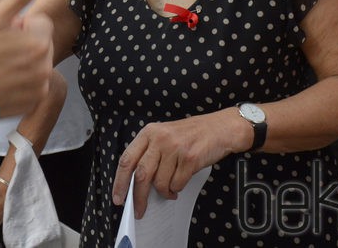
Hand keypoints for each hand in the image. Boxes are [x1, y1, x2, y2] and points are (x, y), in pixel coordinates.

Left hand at [111, 110, 237, 218]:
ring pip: (160, 182)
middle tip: (138, 209)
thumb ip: (149, 153)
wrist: (219, 128)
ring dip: (164, 192)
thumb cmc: (191, 134)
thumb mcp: (164, 135)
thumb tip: (135, 183)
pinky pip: (177, 184)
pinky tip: (179, 185)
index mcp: (149, 133)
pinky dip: (176, 189)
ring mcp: (175, 148)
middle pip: (141, 174)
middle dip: (138, 197)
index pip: (127, 159)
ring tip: (169, 191)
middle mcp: (160, 139)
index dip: (120, 181)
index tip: (118, 197)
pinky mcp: (190, 159)